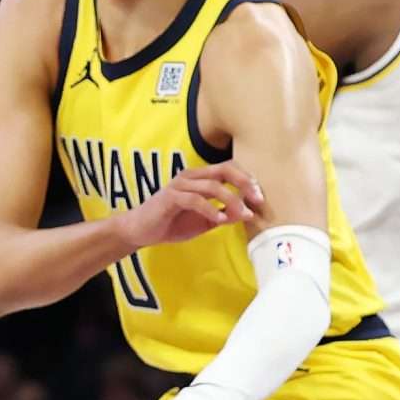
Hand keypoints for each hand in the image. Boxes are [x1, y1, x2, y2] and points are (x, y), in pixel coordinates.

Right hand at [117, 161, 262, 250]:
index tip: (259, 197)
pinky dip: (211, 209)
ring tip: (242, 214)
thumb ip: (223, 215)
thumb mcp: (204, 221)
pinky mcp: (170, 197)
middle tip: (257, 199)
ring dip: (231, 200)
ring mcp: (180, 185)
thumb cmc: (171, 223)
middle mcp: (191, 176)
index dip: (247, 179)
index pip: (229, 169)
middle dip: (244, 183)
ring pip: (213, 186)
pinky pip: (195, 200)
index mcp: (200, 178)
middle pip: (225, 170)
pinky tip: (220, 219)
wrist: (140, 230)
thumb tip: (247, 214)